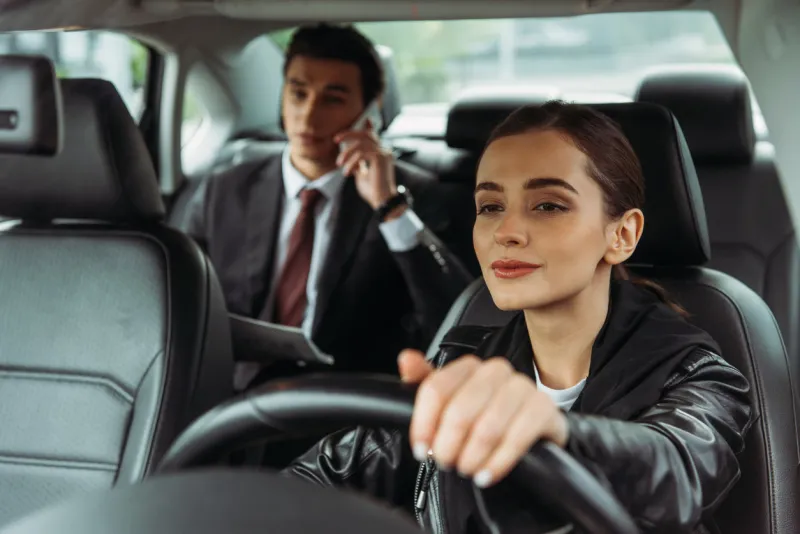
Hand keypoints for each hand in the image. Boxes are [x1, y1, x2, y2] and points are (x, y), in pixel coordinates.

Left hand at [334, 121, 397, 210]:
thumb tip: (351, 157)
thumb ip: (358, 164)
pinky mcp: (380, 158)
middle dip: (349, 134)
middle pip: (365, 134)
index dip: (361, 129)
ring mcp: (383, 153)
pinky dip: (351, 162)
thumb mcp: (361, 174)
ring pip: (360, 143)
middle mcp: (384, 151)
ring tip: (339, 164)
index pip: (371, 135)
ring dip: (347, 153)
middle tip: (336, 140)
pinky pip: (361, 154)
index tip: (346, 132)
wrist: (382, 202)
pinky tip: (347, 172)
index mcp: (381, 154)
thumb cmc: (372, 191)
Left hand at [398, 349, 568, 487]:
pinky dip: (498, 462)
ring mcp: (522, 387)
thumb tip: (406, 358)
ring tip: (466, 470)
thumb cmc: (485, 416)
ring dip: (471, 456)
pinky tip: (486, 475)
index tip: (421, 449)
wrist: (531, 431)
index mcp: (468, 366)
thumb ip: (425, 384)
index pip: (436, 389)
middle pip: (459, 411)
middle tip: (446, 463)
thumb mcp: (451, 404)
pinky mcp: (544, 409)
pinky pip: (517, 438)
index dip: (424, 424)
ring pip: (487, 427)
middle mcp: (495, 371)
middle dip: (448, 445)